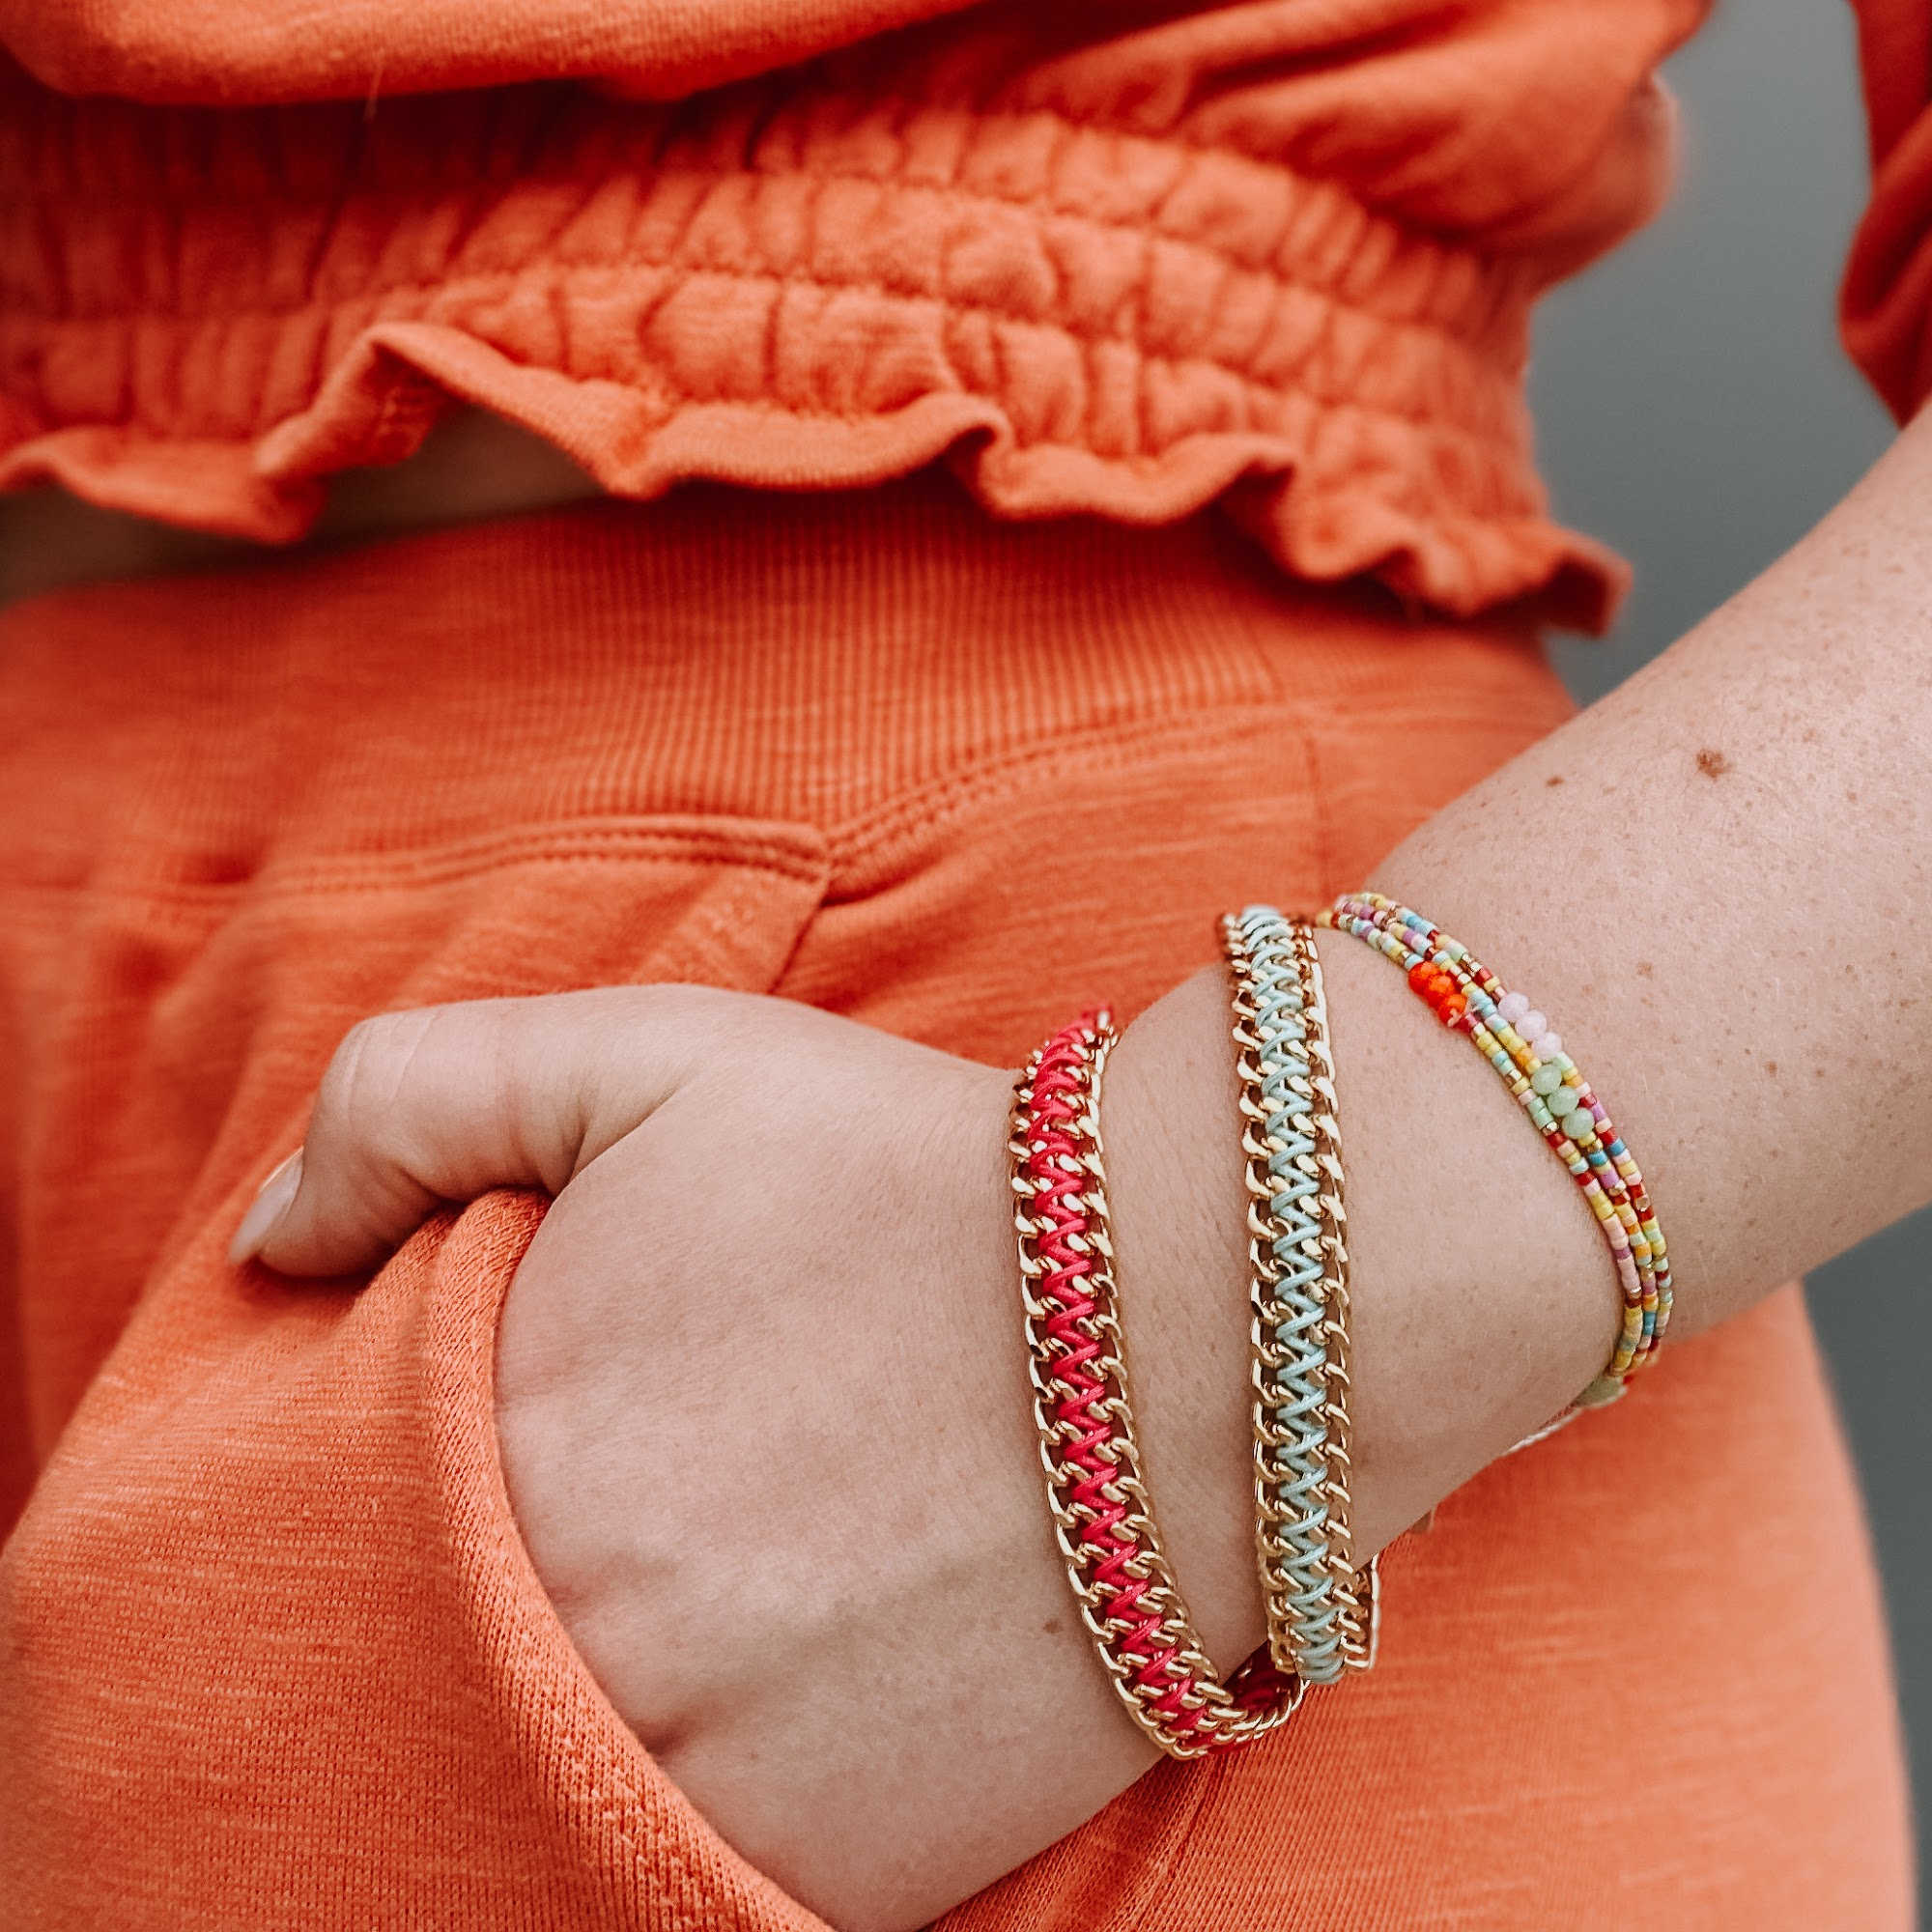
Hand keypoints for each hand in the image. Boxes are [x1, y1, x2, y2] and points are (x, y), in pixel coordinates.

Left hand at [230, 985, 1268, 1931]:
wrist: (1201, 1313)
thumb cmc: (913, 1171)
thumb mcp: (648, 1058)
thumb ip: (409, 1105)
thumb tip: (266, 1246)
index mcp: (498, 1458)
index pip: (338, 1535)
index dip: (408, 1488)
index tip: (510, 1448)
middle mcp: (577, 1650)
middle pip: (448, 1666)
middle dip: (519, 1587)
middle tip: (650, 1510)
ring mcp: (704, 1782)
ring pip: (555, 1781)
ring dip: (603, 1703)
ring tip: (734, 1588)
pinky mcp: (838, 1879)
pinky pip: (691, 1873)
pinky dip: (713, 1787)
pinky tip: (803, 1676)